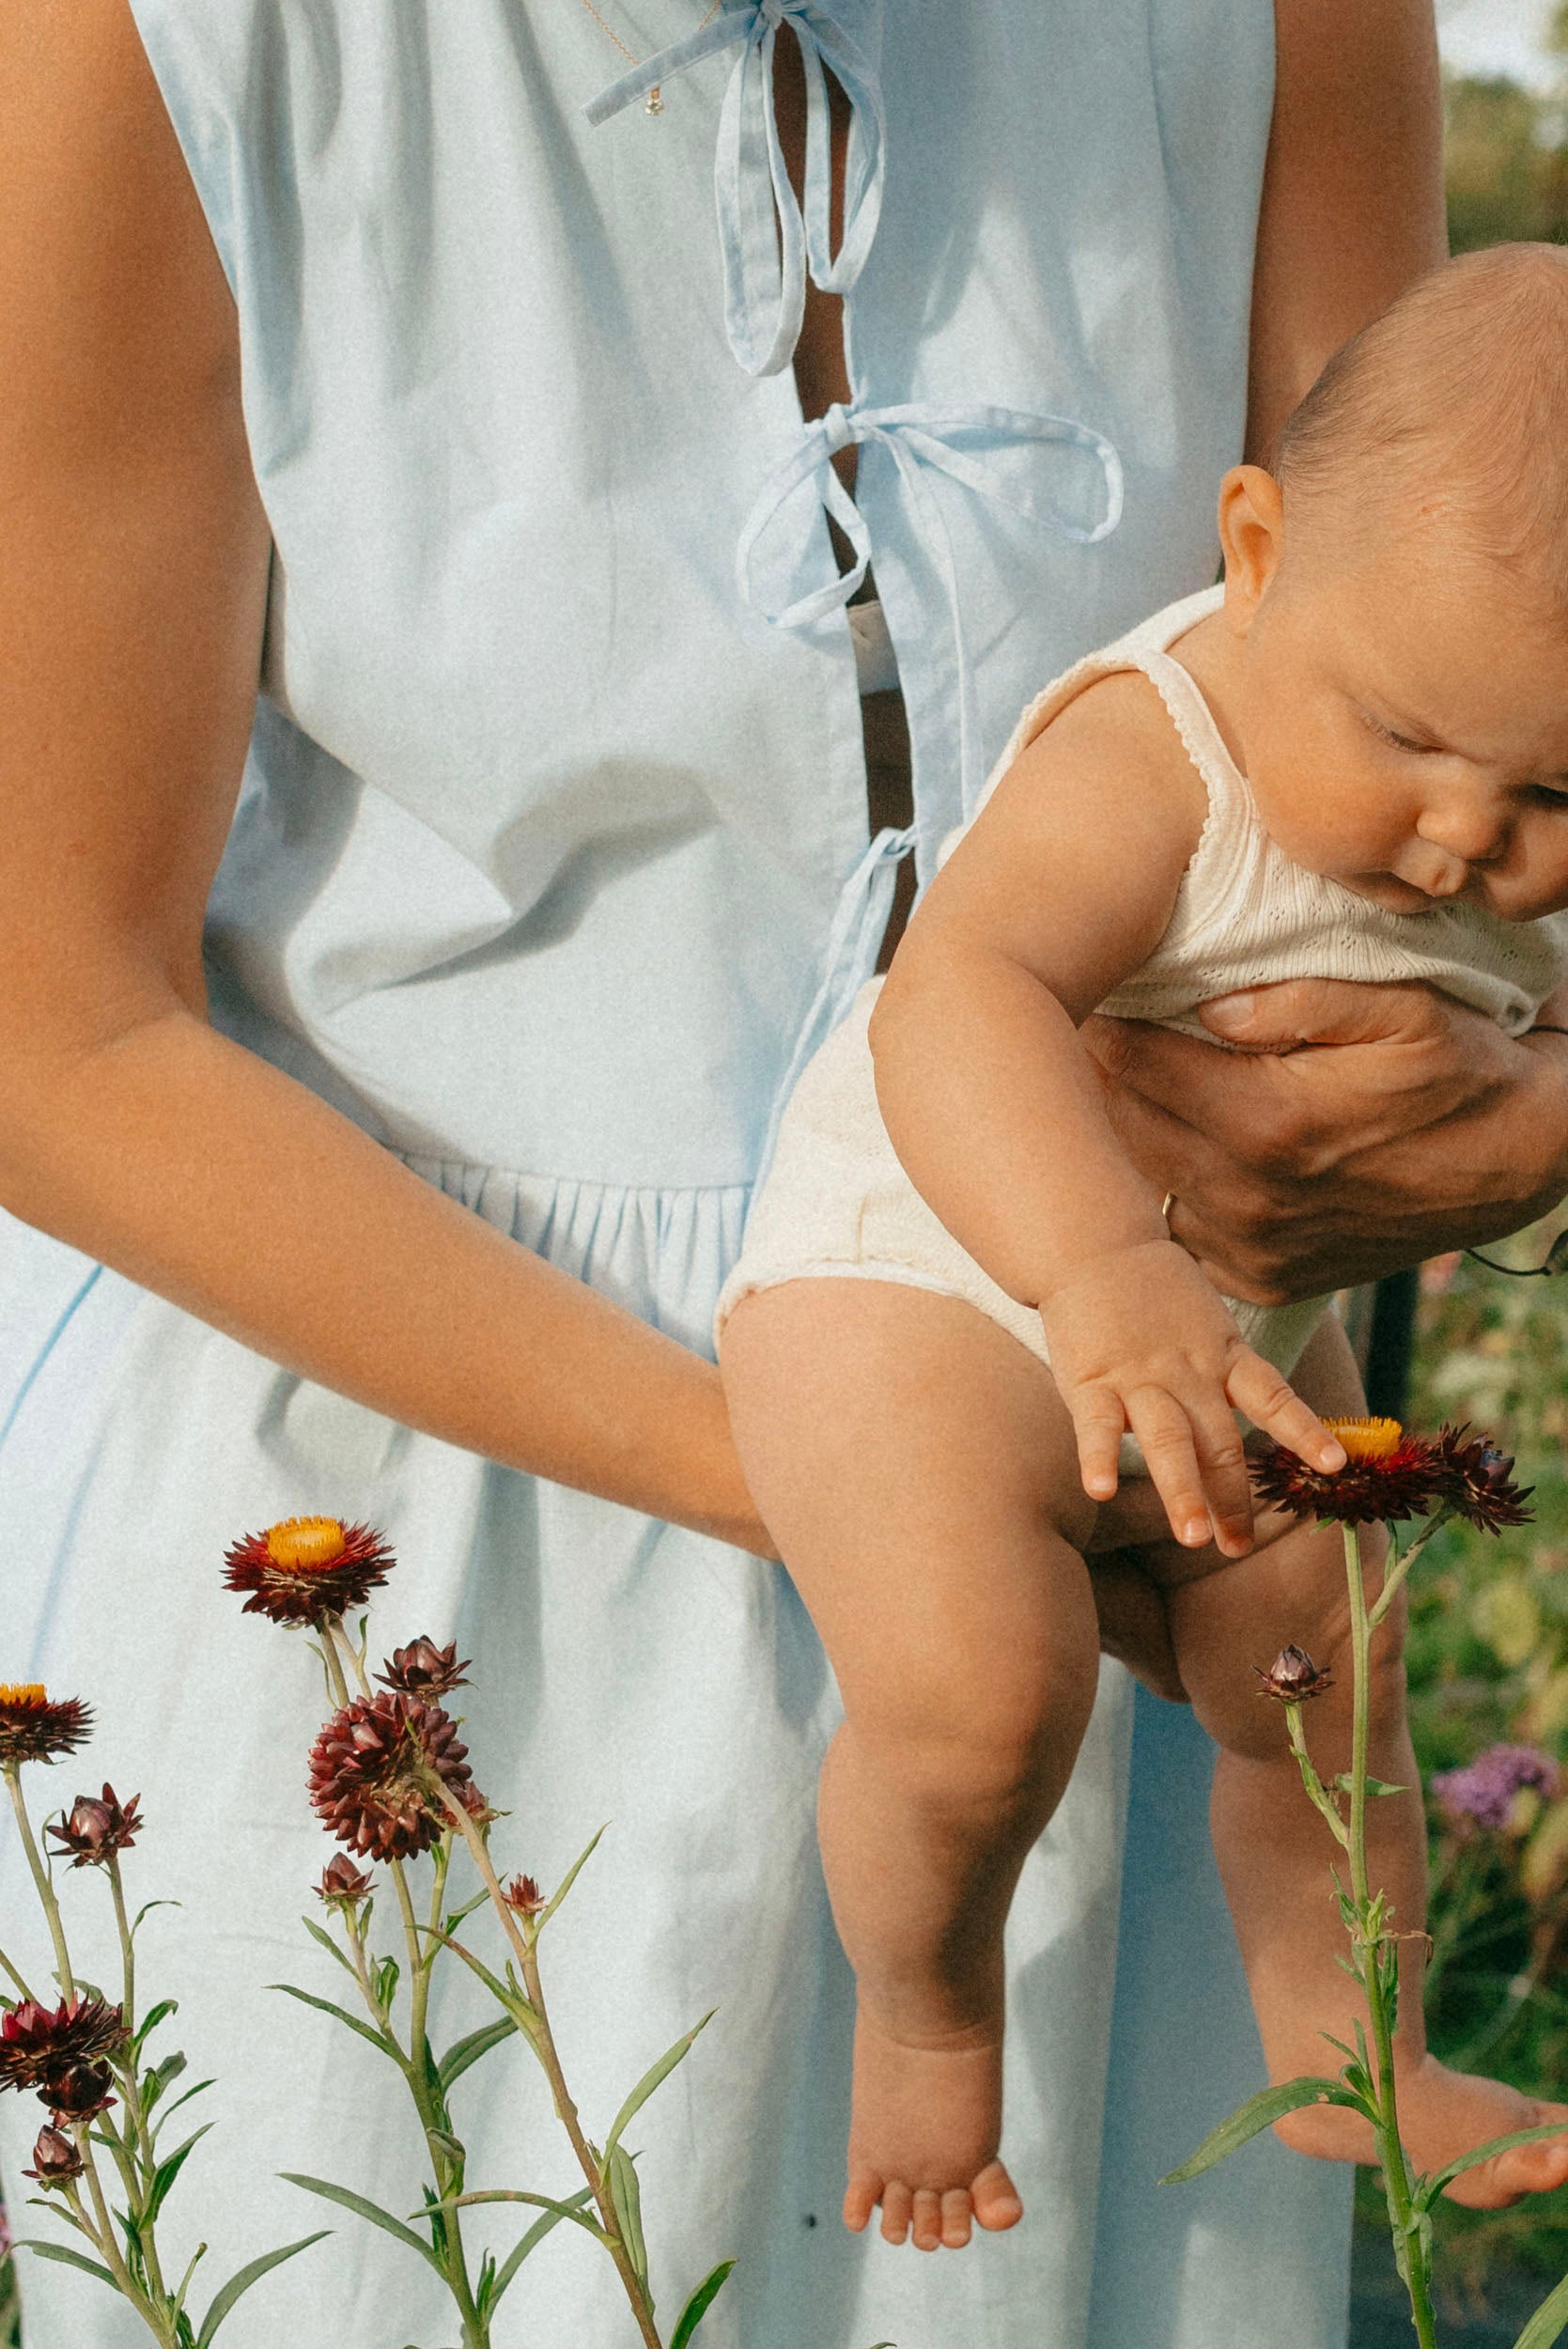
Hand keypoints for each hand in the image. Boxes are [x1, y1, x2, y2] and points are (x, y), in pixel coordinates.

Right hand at [1040, 1237, 1345, 1554]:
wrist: (1095, 1243)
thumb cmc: (1154, 1293)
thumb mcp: (1207, 1323)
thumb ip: (1226, 1370)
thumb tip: (1252, 1420)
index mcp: (1223, 1356)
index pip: (1274, 1397)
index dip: (1306, 1431)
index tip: (1336, 1467)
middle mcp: (1189, 1372)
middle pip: (1219, 1442)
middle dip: (1231, 1498)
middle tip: (1238, 1547)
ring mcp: (1140, 1377)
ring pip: (1168, 1441)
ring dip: (1182, 1492)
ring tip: (1193, 1539)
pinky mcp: (1092, 1378)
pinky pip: (1096, 1426)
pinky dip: (1099, 1459)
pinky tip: (1100, 1492)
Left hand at [1083, 981, 1567, 1304]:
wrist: (1519, 1163)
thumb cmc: (1459, 1070)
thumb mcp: (1401, 1008)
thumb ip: (1297, 1000)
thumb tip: (1206, 1005)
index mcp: (1268, 1121)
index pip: (1134, 1063)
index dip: (1096, 1022)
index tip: (1070, 993)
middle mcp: (1248, 1196)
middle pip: (1118, 1126)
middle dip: (1089, 1078)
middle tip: (1066, 1034)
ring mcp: (1253, 1248)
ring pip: (1139, 1182)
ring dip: (1117, 1137)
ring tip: (1103, 1090)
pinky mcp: (1263, 1280)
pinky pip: (1178, 1231)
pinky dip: (1162, 1192)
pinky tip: (1164, 1151)